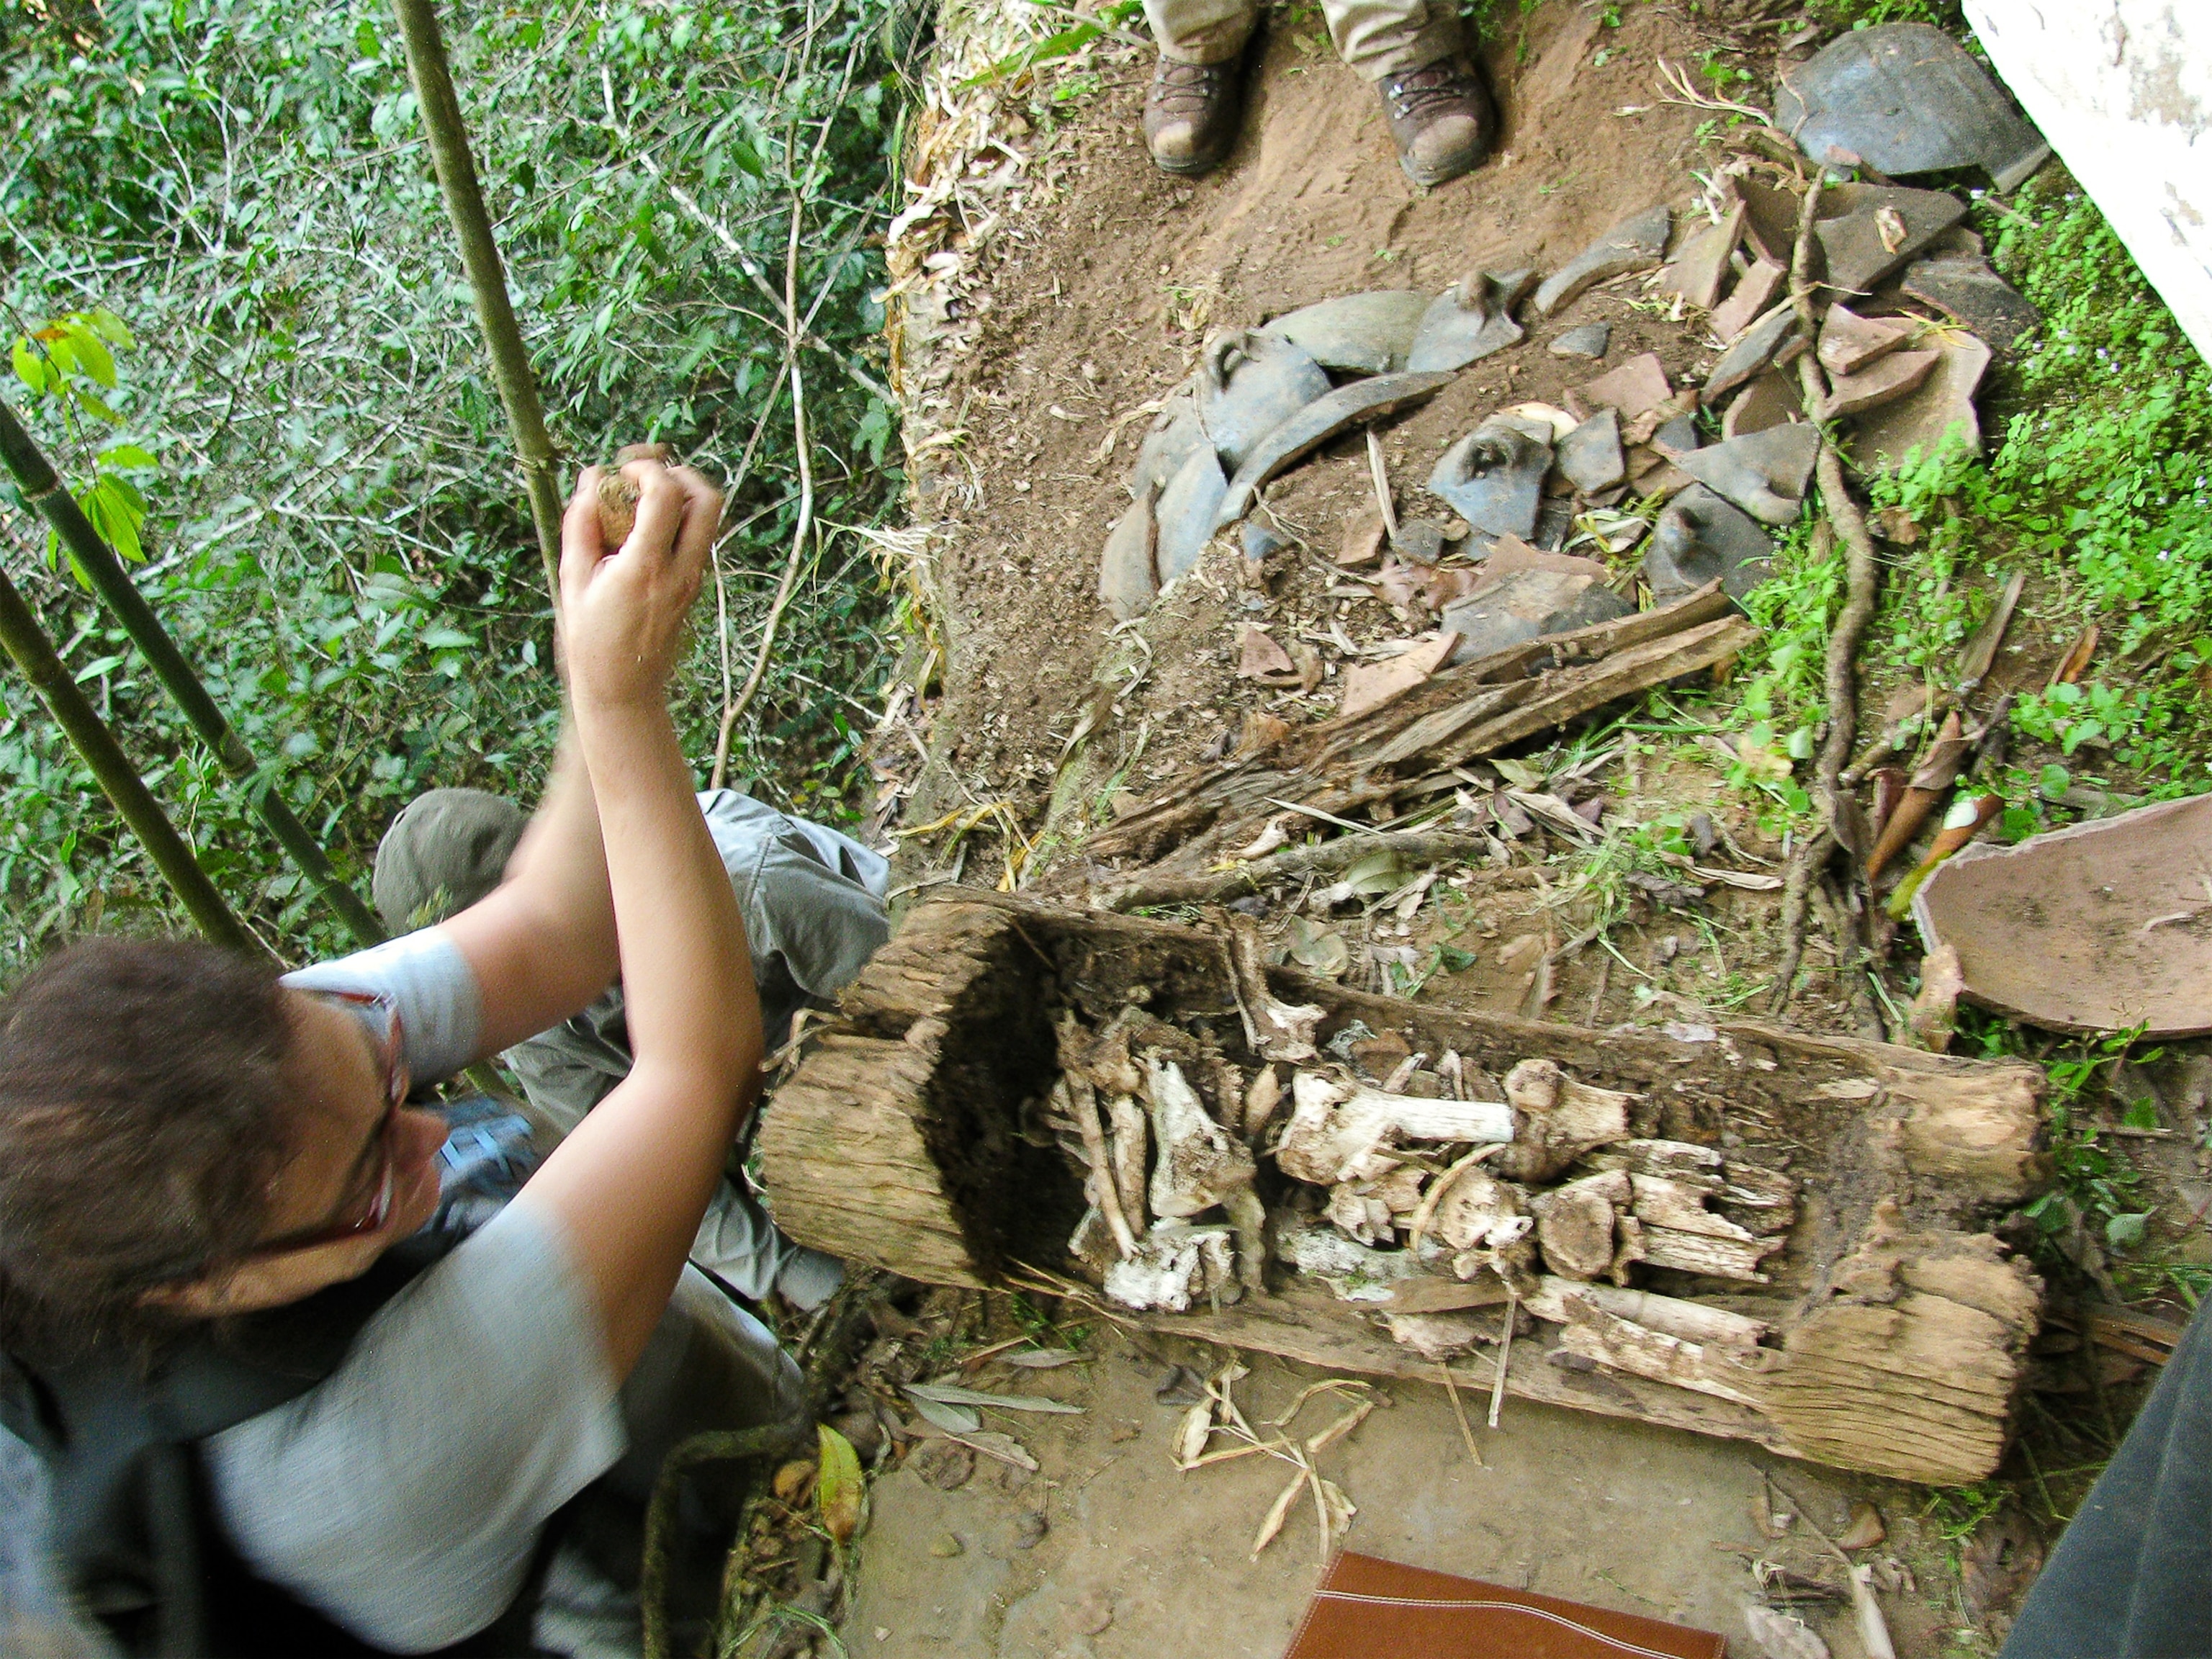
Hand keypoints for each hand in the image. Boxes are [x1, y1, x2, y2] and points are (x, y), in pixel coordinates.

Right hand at [558, 458, 719, 713]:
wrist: (624, 688)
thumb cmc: (591, 639)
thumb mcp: (573, 580)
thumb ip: (581, 525)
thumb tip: (592, 479)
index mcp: (647, 566)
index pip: (666, 494)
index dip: (646, 469)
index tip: (623, 471)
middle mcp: (681, 570)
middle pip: (709, 500)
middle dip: (681, 474)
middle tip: (648, 477)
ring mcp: (695, 580)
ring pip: (709, 519)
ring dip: (683, 497)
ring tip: (645, 501)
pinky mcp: (695, 587)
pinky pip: (698, 540)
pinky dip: (679, 521)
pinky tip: (644, 530)